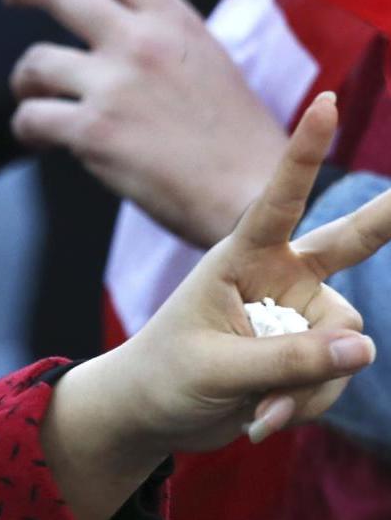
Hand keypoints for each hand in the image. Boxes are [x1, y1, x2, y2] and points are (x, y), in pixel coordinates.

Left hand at [5, 0, 286, 248]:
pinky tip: (39, 138)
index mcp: (175, 22)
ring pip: (34, 61)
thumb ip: (164, 37)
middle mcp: (140, 42)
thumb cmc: (237, 137)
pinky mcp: (91, 130)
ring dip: (25, 80)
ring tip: (33, 96)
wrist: (252, 192)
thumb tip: (117, 26)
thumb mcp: (210, 62)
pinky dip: (27, 128)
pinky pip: (30, 116)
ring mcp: (113, 84)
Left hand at [42, 93, 390, 519]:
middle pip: (350, 244)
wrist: (152, 414)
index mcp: (241, 258)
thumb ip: (287, 361)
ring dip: (310, 387)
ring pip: (344, 344)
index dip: (305, 153)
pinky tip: (263, 418)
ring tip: (260, 408)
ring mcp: (298, 315)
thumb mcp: (216, 369)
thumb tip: (365, 349)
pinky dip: (307, 404)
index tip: (325, 101)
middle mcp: (279, 277)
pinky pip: (336, 376)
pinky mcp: (309, 352)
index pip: (279, 200)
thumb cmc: (164, 376)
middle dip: (386, 216)